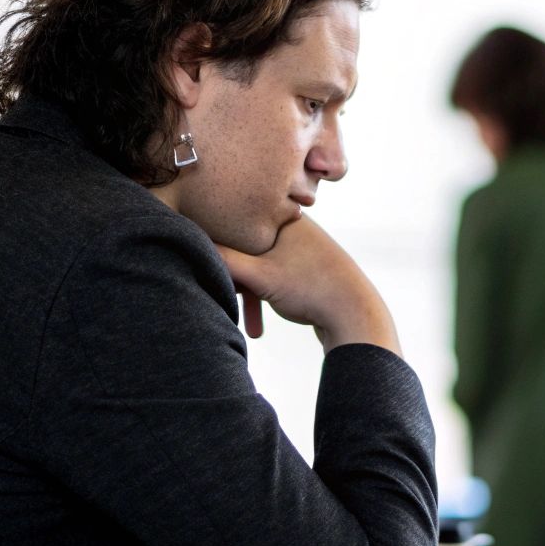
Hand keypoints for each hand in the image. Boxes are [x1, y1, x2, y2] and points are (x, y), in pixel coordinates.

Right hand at [216, 216, 400, 354]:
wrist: (357, 315)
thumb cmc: (311, 288)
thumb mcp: (259, 276)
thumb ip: (223, 260)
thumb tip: (187, 244)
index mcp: (283, 216)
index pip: (237, 224)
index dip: (215, 245)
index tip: (201, 266)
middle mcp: (295, 227)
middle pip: (247, 249)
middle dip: (233, 279)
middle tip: (225, 301)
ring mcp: (303, 249)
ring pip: (261, 268)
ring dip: (250, 297)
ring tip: (246, 327)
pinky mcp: (308, 270)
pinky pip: (275, 280)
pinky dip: (265, 300)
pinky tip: (258, 329)